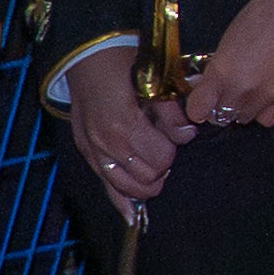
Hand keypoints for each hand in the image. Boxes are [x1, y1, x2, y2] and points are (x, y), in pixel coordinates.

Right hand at [61, 49, 193, 211]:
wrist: (86, 57)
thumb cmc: (124, 64)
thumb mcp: (154, 81)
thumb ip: (171, 112)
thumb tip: (188, 133)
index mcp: (123, 126)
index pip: (160, 160)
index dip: (171, 151)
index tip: (171, 137)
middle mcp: (105, 144)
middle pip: (146, 178)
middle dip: (161, 168)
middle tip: (164, 150)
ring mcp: (93, 151)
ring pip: (127, 188)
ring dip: (146, 183)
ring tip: (154, 167)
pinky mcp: (86, 153)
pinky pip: (105, 186)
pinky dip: (121, 202)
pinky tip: (133, 217)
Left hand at [179, 0, 273, 133]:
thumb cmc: (263, 16)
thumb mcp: (229, 37)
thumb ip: (216, 66)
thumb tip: (204, 84)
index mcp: (223, 71)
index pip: (198, 109)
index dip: (198, 106)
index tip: (201, 101)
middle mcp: (241, 90)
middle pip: (220, 116)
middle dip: (220, 105)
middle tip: (226, 90)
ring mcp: (266, 97)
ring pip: (243, 118)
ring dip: (241, 108)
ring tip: (248, 91)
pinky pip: (267, 119)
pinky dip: (262, 112)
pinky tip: (265, 98)